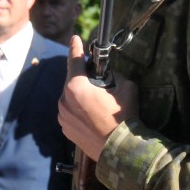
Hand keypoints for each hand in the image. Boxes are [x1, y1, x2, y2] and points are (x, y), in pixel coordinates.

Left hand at [58, 35, 137, 160]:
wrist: (119, 150)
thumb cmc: (123, 118)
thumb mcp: (127, 88)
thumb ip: (115, 76)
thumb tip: (110, 75)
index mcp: (76, 87)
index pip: (75, 61)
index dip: (76, 47)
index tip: (74, 38)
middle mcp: (64, 100)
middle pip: (72, 81)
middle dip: (84, 78)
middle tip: (97, 80)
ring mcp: (63, 116)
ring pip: (70, 98)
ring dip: (81, 96)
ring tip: (98, 104)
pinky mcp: (66, 130)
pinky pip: (70, 113)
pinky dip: (79, 111)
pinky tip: (93, 117)